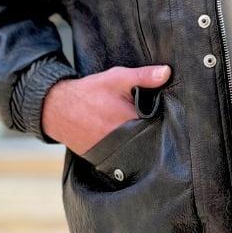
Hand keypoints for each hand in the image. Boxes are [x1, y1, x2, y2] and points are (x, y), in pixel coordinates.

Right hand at [41, 63, 171, 155]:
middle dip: (156, 133)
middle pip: (151, 140)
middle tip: (159, 123)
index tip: (173, 115)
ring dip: (143, 143)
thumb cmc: (90, 92)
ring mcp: (114, 153)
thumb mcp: (117, 78)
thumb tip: (167, 73)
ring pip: (138, 151)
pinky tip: (129, 140)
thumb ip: (143, 76)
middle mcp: (124, 141)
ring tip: (144, 132)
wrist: (58, 110)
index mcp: (131, 121)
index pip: (160, 126)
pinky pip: (124, 158)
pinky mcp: (105, 159)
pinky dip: (129, 151)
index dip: (168, 121)